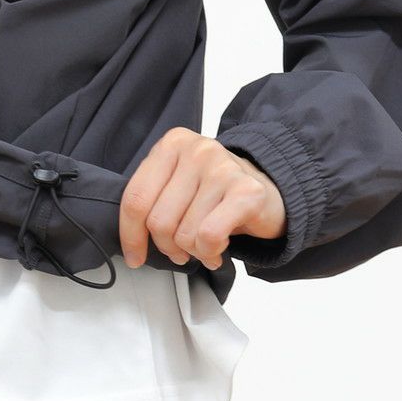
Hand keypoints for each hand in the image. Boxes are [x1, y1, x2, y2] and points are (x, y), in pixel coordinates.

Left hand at [119, 127, 286, 269]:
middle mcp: (196, 150)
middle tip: (182, 249)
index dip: (130, 234)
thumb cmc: (217, 193)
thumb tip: (130, 242)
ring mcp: (222, 167)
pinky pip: (209, 237)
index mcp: (172, 144)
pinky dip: (211, 252)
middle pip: (158, 220)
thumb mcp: (178, 184)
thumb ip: (152, 201)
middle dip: (168, 246)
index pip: (135, 197)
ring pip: (184, 234)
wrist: (271, 192)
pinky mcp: (247, 191)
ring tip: (206, 244)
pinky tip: (219, 247)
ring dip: (193, 251)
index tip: (135, 256)